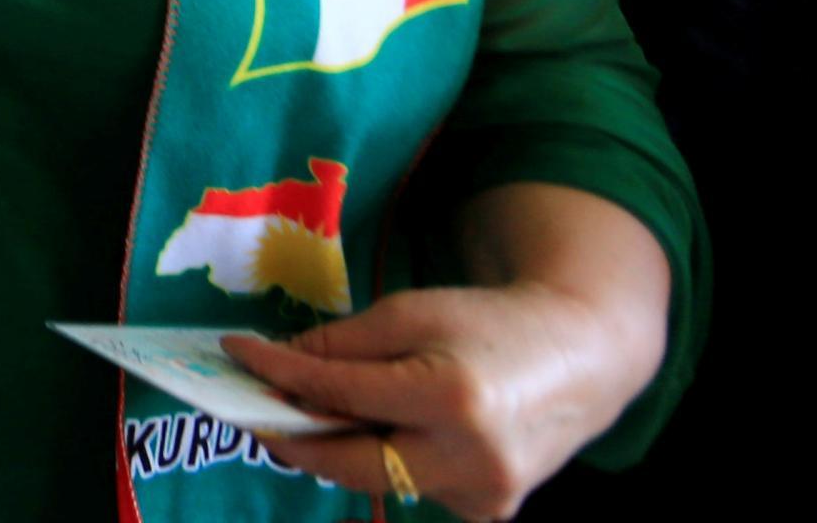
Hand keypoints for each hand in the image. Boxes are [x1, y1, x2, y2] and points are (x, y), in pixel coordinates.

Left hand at [228, 283, 654, 520]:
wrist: (579, 358)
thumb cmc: (489, 324)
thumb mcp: (411, 313)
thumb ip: (343, 345)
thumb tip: (277, 366)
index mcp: (452, 399)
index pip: (338, 394)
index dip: (278, 375)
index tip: (236, 353)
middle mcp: (469, 459)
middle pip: (348, 462)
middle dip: (289, 437)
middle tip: (244, 411)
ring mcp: (482, 495)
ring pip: (376, 478)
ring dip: (332, 450)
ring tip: (292, 417)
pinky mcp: (487, 511)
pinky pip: (410, 485)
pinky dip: (381, 460)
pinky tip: (366, 433)